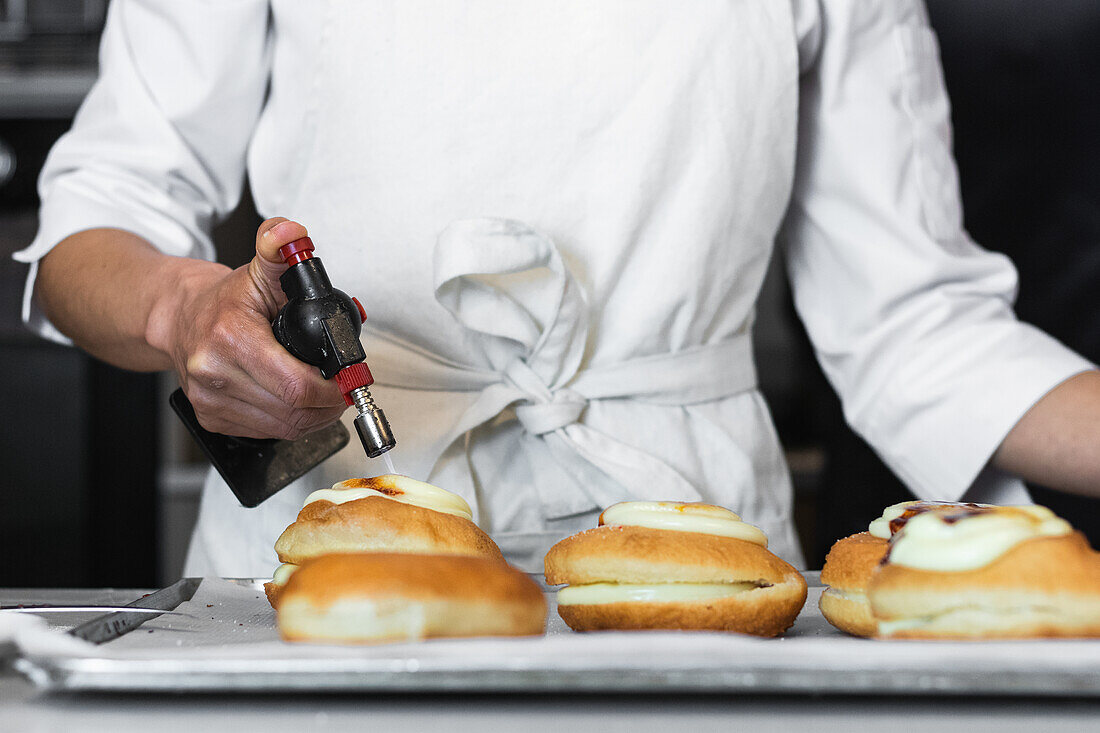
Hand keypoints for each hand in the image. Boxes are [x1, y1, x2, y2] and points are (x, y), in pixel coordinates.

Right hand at [147, 218, 345, 438]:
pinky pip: (265, 433)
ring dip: (312, 418)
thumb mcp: (259, 269)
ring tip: (324, 397)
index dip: (331, 390)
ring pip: (282, 428)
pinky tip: (296, 404)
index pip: (295, 385)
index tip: (346, 381)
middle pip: (293, 411)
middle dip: (328, 405)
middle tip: (341, 390)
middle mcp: (214, 373)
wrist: (178, 318)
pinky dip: (289, 423)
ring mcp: (210, 400)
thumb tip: (290, 232)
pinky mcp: (210, 419)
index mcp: (230, 337)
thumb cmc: (224, 300)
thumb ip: (278, 248)